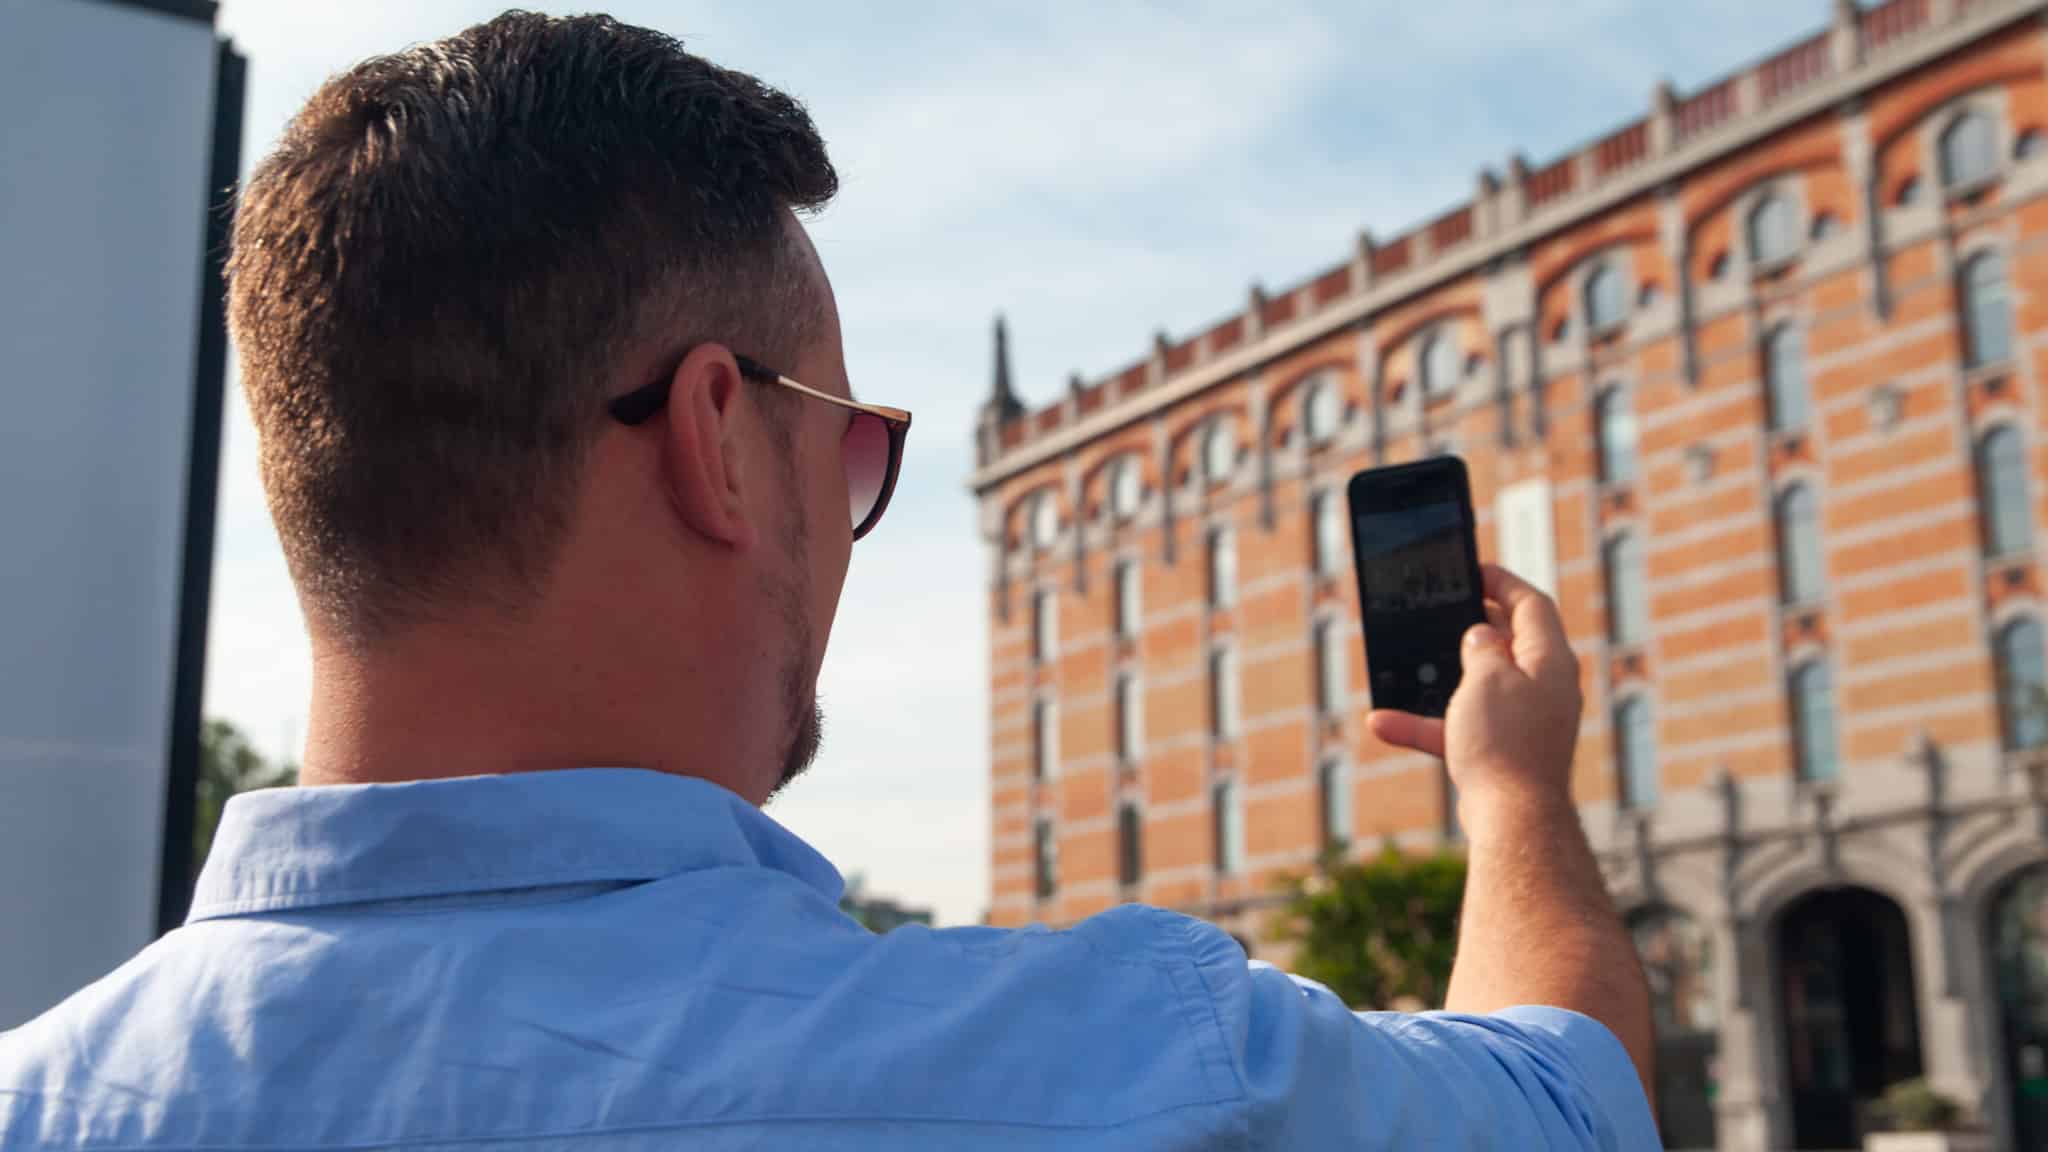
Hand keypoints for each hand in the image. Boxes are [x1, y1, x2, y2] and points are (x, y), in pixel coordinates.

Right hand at [1368, 564, 1582, 823]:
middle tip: (1442, 611)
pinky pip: (1461, 726)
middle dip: (1471, 627)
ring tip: (1410, 666)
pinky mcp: (1504, 750)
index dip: (1503, 582)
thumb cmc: (1505, 742)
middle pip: (1508, 642)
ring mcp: (1526, 720)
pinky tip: (1383, 723)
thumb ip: (1481, 645)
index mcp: (1549, 660)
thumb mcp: (1486, 677)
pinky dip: (1427, 722)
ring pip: (1478, 686)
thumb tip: (1480, 634)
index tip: (1474, 569)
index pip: (1532, 605)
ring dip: (1440, 678)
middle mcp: (1544, 687)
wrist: (1512, 817)